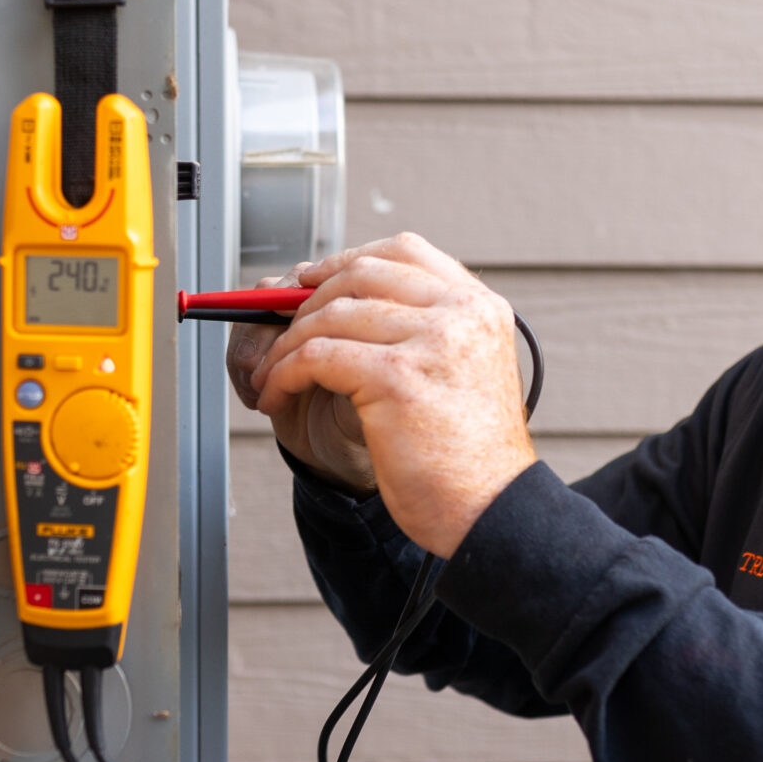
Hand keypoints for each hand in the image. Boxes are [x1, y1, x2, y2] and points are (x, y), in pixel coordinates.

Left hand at [237, 235, 537, 556]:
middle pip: (361, 273)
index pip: (404, 250)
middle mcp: (462, 313)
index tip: (312, 281)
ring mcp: (432, 341)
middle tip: (279, 329)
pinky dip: (283, 372)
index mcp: (480, 306)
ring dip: (285, 343)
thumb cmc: (466, 457)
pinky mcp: (397, 377)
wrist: (490, 512)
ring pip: (330, 314)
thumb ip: (418, 332)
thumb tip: (332, 298)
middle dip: (307, 298)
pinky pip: (316, 355)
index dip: (347, 259)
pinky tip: (276, 395)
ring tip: (271, 374)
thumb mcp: (458, 373)